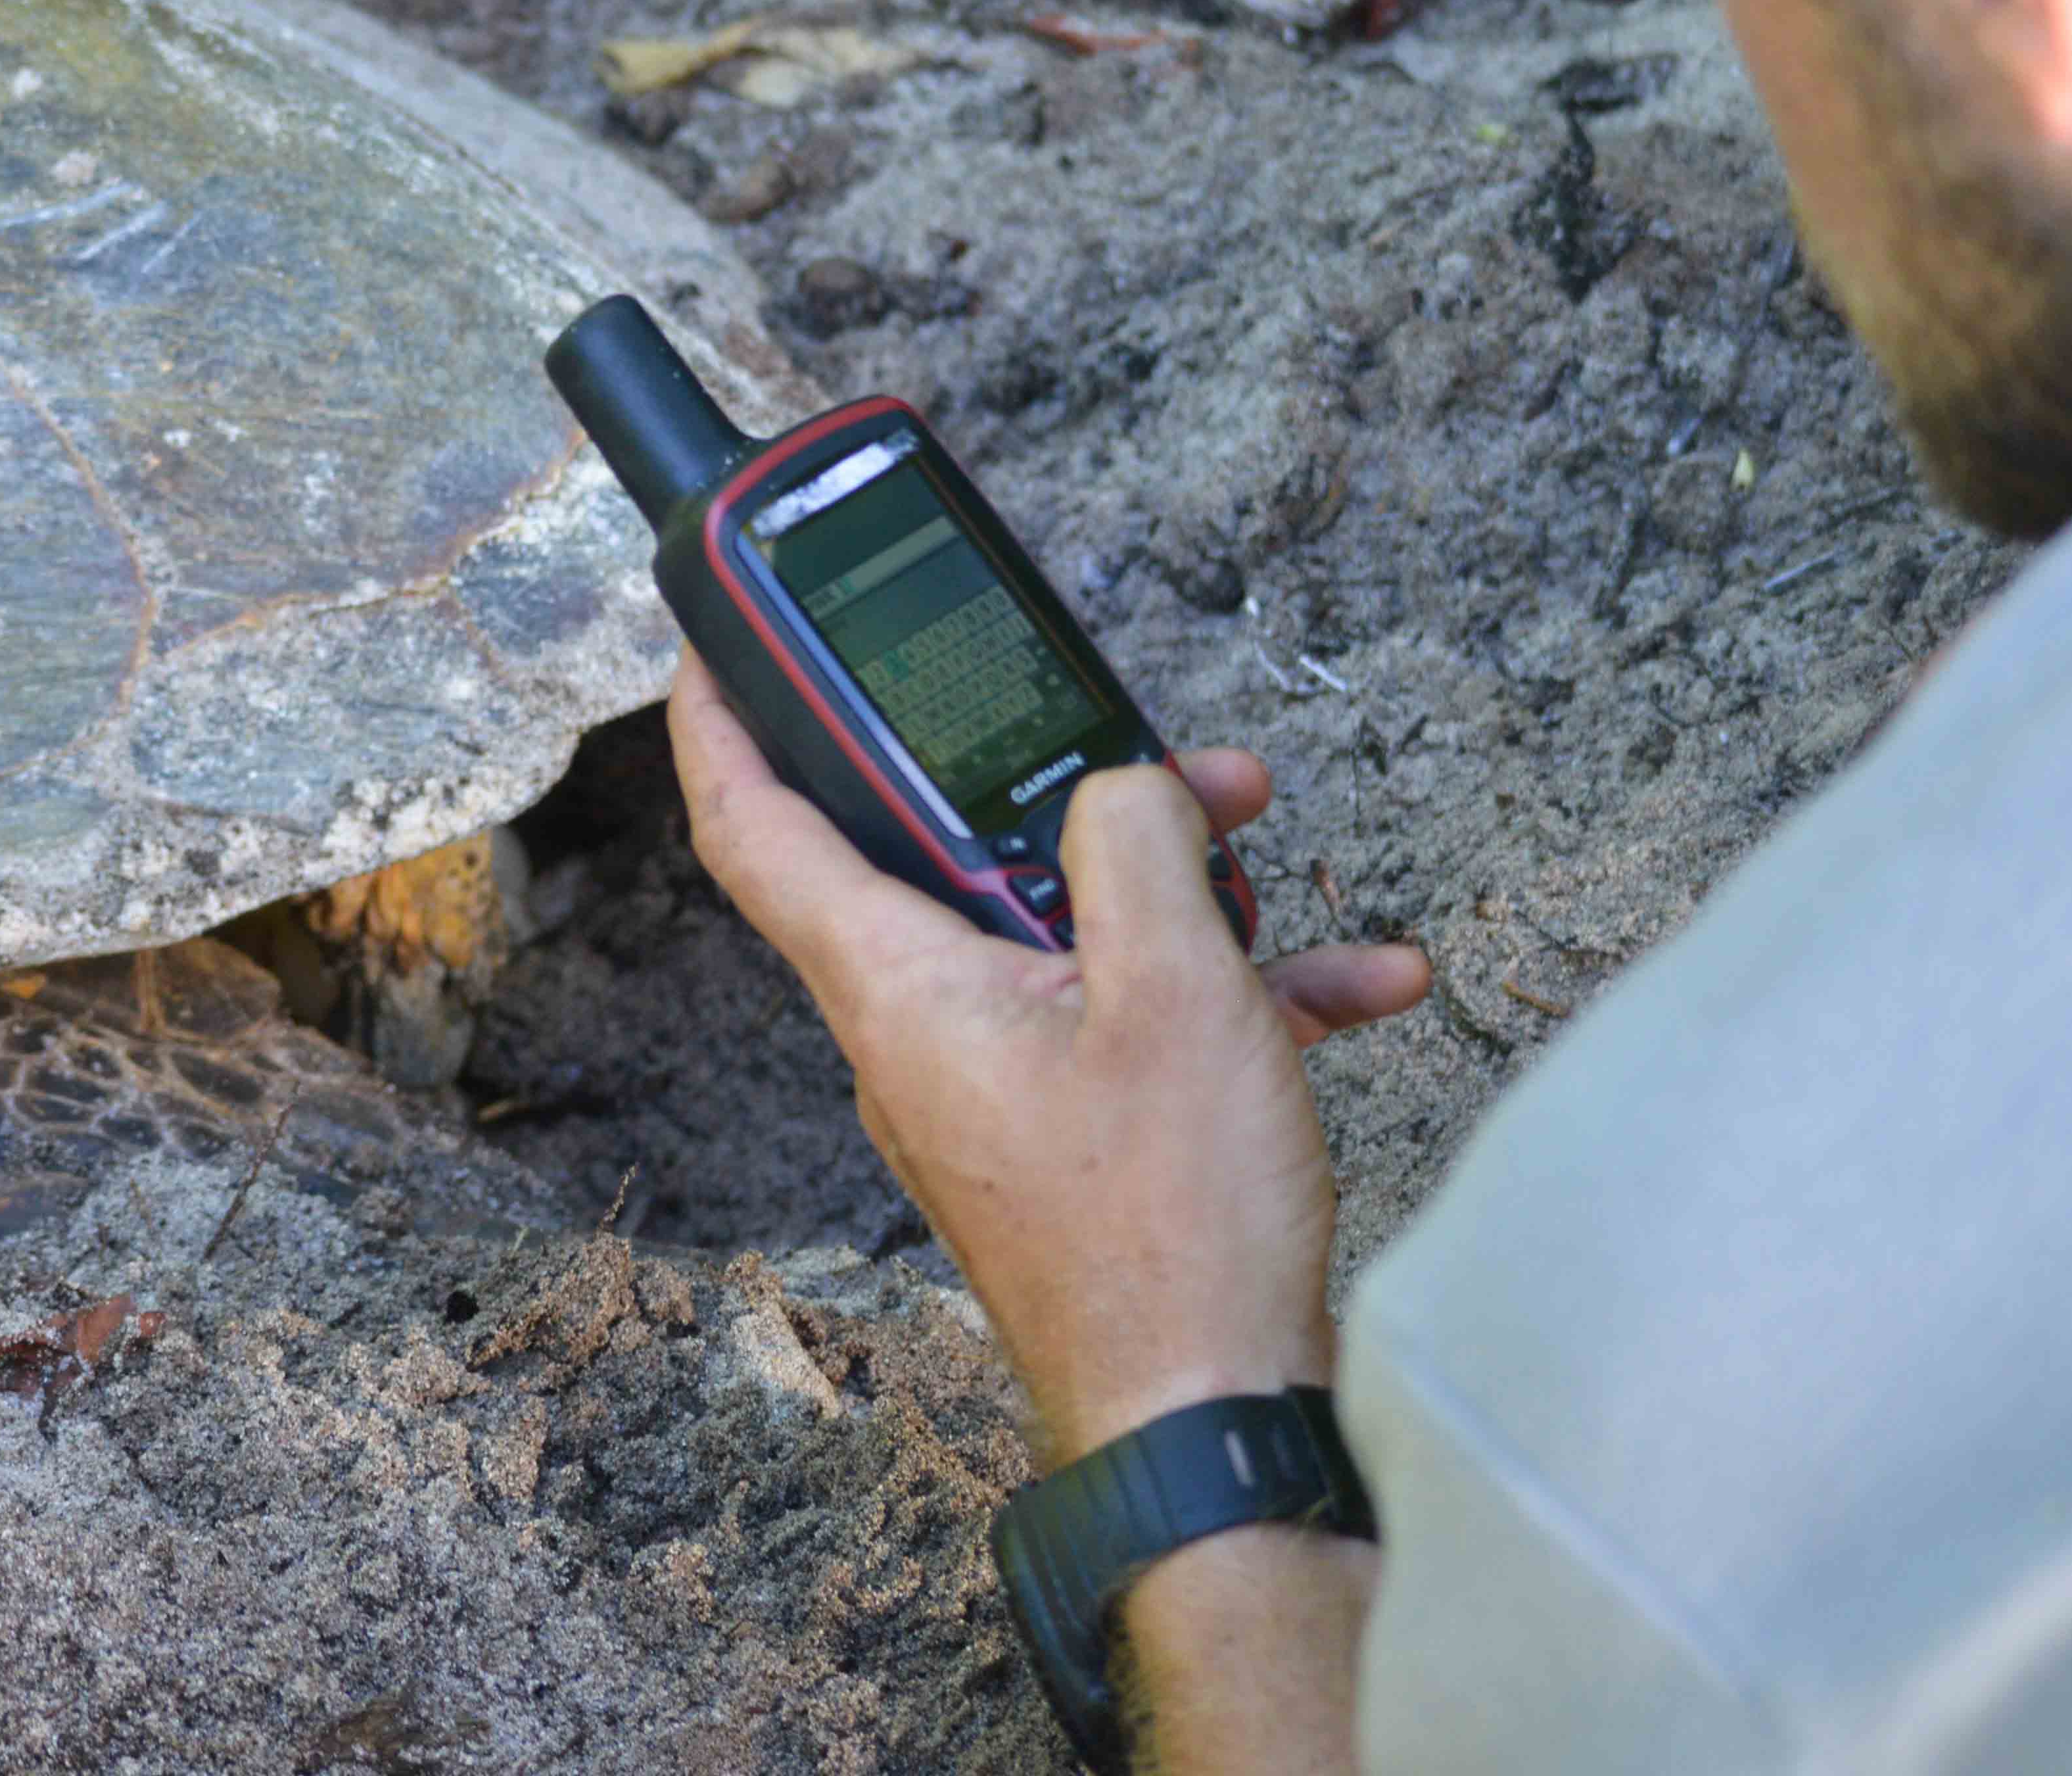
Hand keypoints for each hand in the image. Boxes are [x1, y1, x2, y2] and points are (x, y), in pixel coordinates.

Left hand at [668, 651, 1430, 1456]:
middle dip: (1041, 780)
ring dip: (1161, 883)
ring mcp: (989, 1093)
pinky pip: (1126, 1027)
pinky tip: (1356, 980)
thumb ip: (1133, 841)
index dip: (723, 722)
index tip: (715, 643)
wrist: (1210, 1429)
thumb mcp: (1172, 985)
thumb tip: (1119, 787)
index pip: (754, 828)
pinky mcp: (1065, 1142)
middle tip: (1131, 733)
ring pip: (1055, 935)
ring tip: (1259, 834)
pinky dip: (1226, 993)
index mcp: (897, 987)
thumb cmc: (1172, 1232)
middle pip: (939, 860)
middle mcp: (919, 1037)